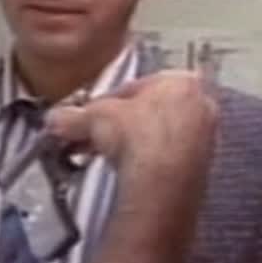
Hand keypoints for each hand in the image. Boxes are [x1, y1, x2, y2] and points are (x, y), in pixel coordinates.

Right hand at [44, 70, 216, 179]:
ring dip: (134, 146)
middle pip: (151, 111)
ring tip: (111, 159)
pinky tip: (132, 174)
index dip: (108, 102)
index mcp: (181, 81)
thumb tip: (55, 118)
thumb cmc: (138, 137)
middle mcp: (201, 105)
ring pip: (160, 136)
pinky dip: (150, 164)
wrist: (161, 181)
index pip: (136, 86)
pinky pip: (169, 159)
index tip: (93, 116)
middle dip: (122, 126)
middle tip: (98, 138)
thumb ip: (73, 116)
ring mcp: (206, 138)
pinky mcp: (203, 167)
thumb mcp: (94, 117)